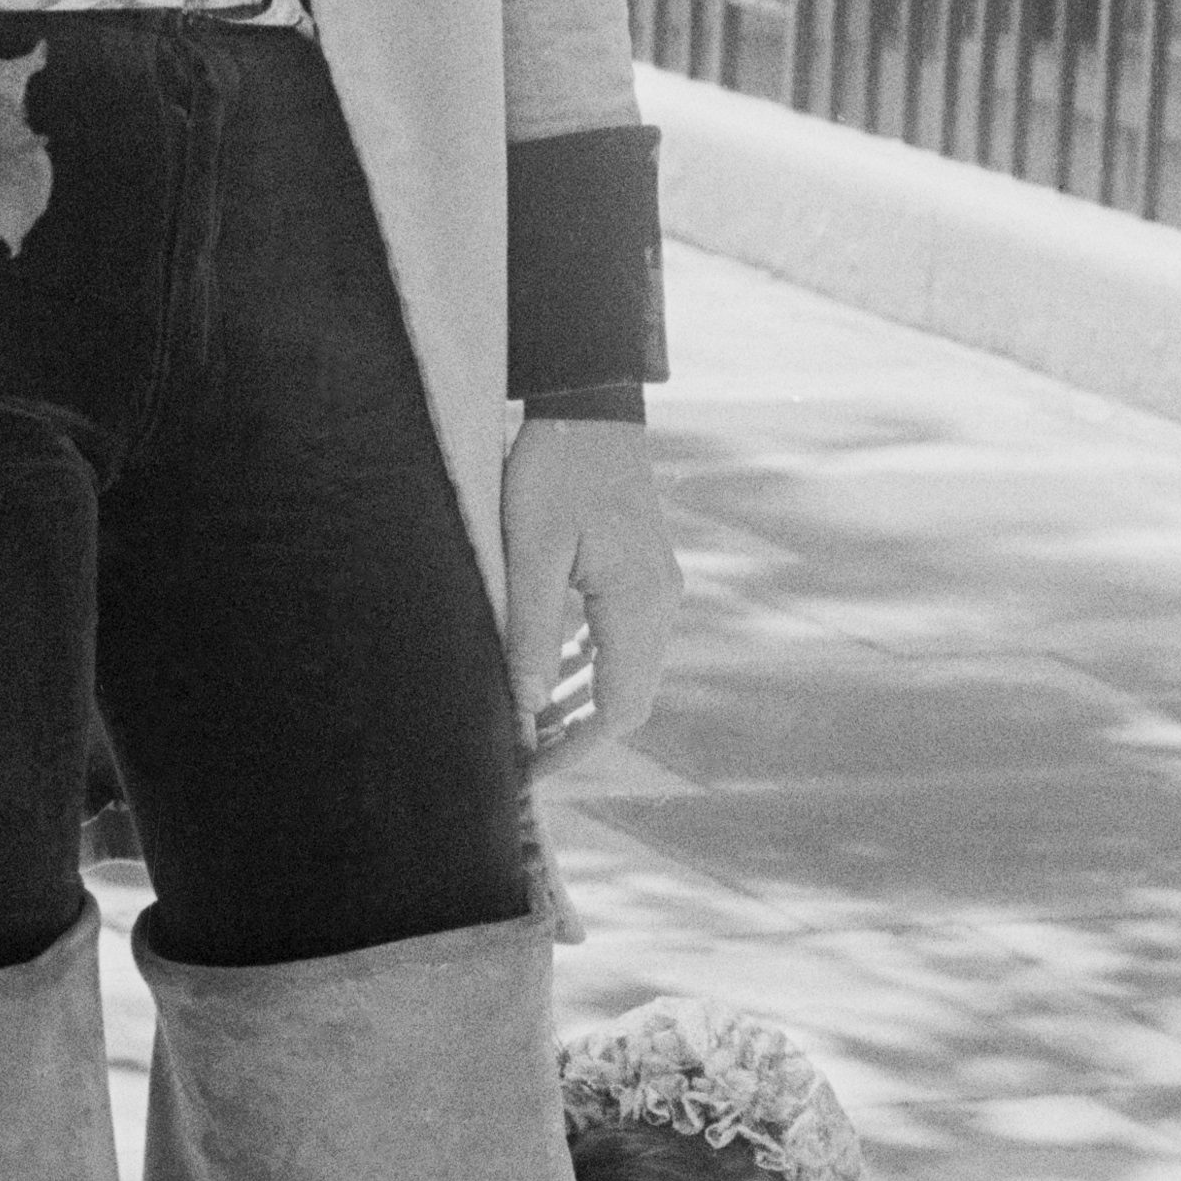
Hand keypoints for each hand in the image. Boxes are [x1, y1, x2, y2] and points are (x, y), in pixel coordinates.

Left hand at [502, 419, 682, 780]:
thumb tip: (525, 709)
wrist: (590, 408)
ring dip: (579, 706)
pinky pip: (620, 643)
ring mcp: (657, 591)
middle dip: (575, 737)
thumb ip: (530, 631)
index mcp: (639, 604)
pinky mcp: (642, 577)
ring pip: (625, 674)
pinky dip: (586, 670)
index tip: (527, 772)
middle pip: (627, 700)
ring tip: (526, 729)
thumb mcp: (531, 550)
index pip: (619, 708)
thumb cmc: (555, 470)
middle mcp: (660, 604)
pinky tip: (546, 677)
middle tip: (520, 760)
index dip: (574, 750)